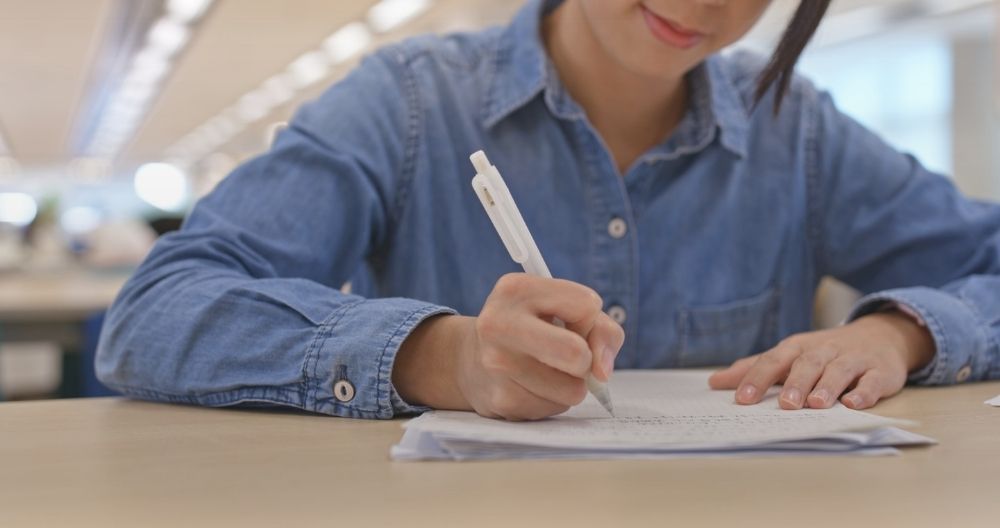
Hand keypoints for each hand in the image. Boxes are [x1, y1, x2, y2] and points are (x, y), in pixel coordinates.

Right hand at [393, 273, 624, 420]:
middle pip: (576, 353)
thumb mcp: (563, 310)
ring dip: (570, 384)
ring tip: (546, 370)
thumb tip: (602, 373)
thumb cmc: (532, 329)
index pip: (587, 305)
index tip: (569, 324)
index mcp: (516, 289)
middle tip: (569, 356)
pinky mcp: (501, 400)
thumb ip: (600, 328)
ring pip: (573, 390)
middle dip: (585, 359)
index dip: (588, 319)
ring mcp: (497, 365)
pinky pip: (555, 409)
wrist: (472, 359)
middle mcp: (499, 324)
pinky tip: (532, 386)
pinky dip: (553, 400)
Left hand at [708, 311, 935, 409]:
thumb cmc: (823, 352)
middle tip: (784, 404)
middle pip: (807, 364)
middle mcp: (824, 351)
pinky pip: (872, 381)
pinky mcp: (880, 371)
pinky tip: (854, 404)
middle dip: (795, 383)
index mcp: (797, 348)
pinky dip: (864, 392)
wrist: (880, 336)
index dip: (757, 379)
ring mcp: (853, 360)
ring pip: (838, 371)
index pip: (773, 361)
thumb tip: (714, 382)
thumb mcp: (788, 355)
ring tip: (816, 405)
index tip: (742, 400)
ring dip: (827, 387)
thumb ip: (754, 369)